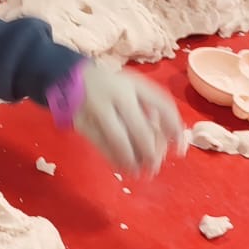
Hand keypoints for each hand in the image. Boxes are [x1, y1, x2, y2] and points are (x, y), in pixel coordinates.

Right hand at [72, 62, 182, 176]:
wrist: (69, 77)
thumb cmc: (110, 86)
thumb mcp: (133, 86)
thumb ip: (151, 106)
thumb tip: (170, 137)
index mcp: (134, 85)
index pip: (162, 105)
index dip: (174, 128)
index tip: (180, 149)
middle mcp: (116, 95)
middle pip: (140, 129)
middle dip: (150, 152)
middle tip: (155, 166)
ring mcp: (97, 109)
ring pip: (119, 140)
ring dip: (132, 160)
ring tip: (139, 171)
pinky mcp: (82, 122)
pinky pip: (100, 145)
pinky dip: (113, 159)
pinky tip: (122, 167)